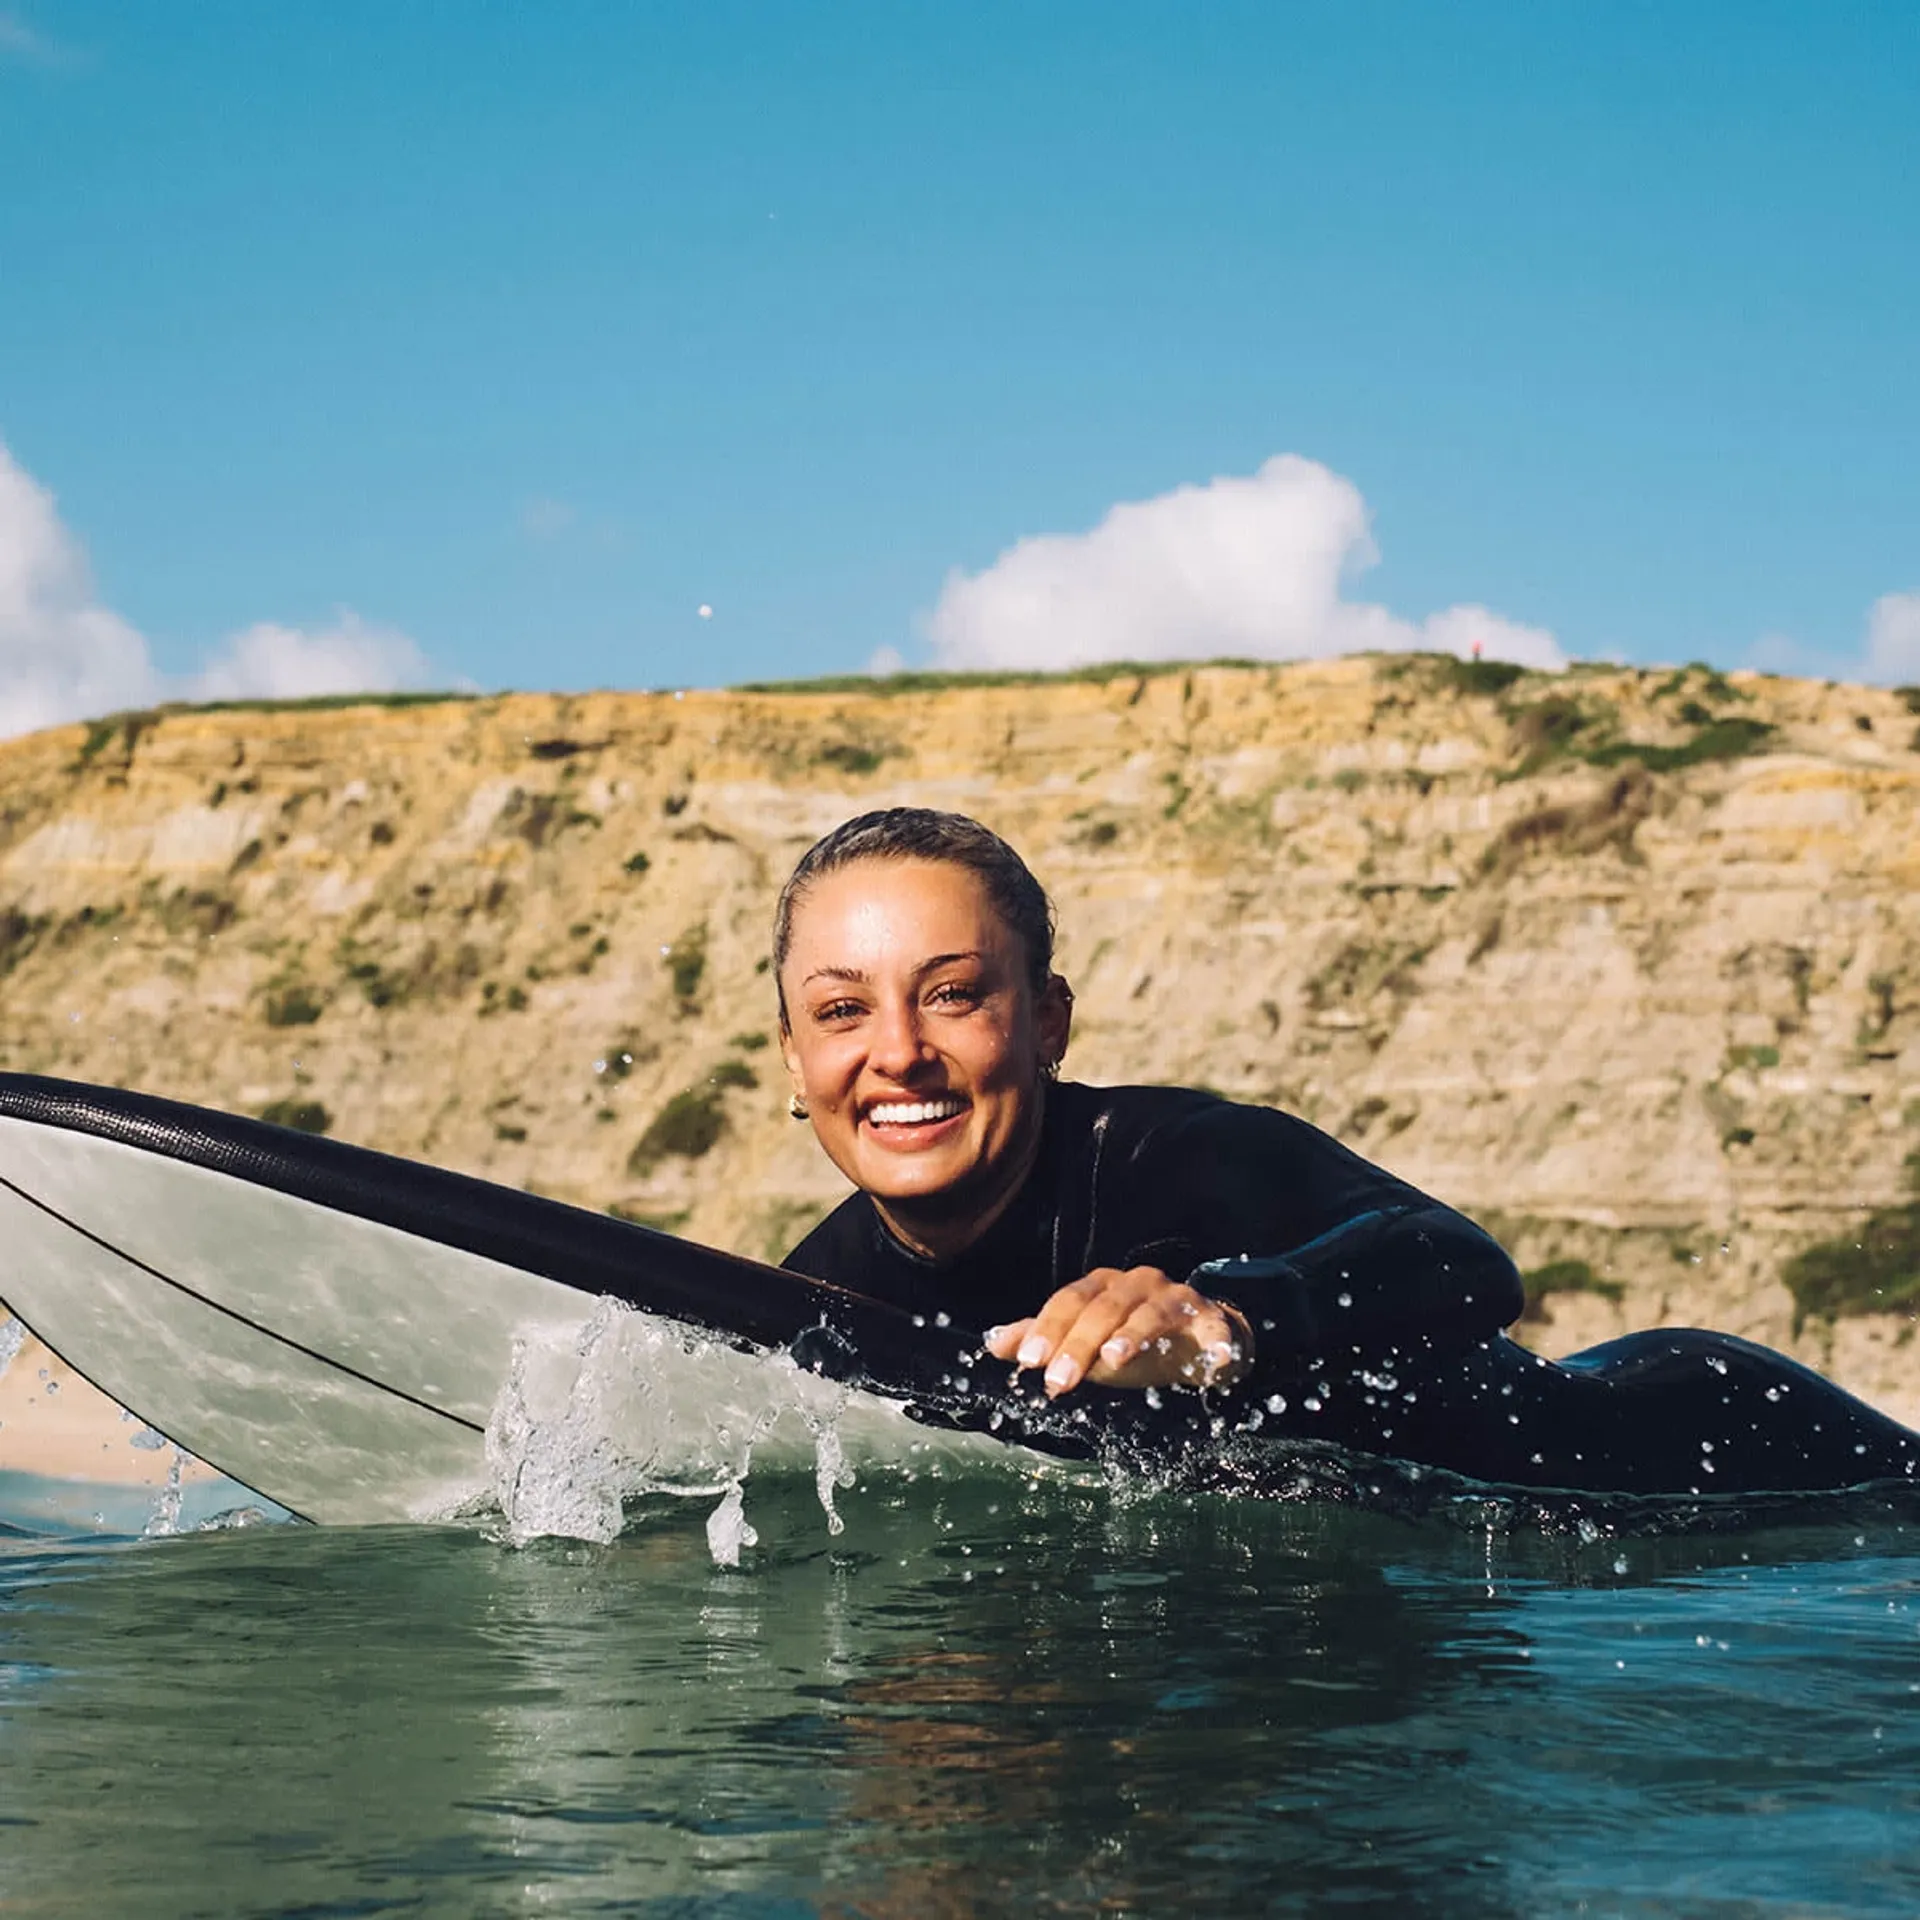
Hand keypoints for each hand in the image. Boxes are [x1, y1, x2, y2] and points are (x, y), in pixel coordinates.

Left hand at [984, 1266, 1252, 1398]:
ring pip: (1152, 1311)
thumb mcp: (1085, 1343)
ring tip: (1115, 1360)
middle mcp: (1137, 1283)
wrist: (1199, 1336)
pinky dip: (1216, 1342)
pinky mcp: (1211, 1318)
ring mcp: (1176, 1297)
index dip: (1048, 1328)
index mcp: (1102, 1286)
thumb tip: (993, 1344)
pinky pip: (1215, 1327)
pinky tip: (1212, 1363)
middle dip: (1079, 1344)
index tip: (1029, 1360)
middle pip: (1105, 1308)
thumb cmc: (1132, 1338)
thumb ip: (1044, 1340)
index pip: (1069, 1301)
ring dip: (1133, 1334)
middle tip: (1058, 1382)